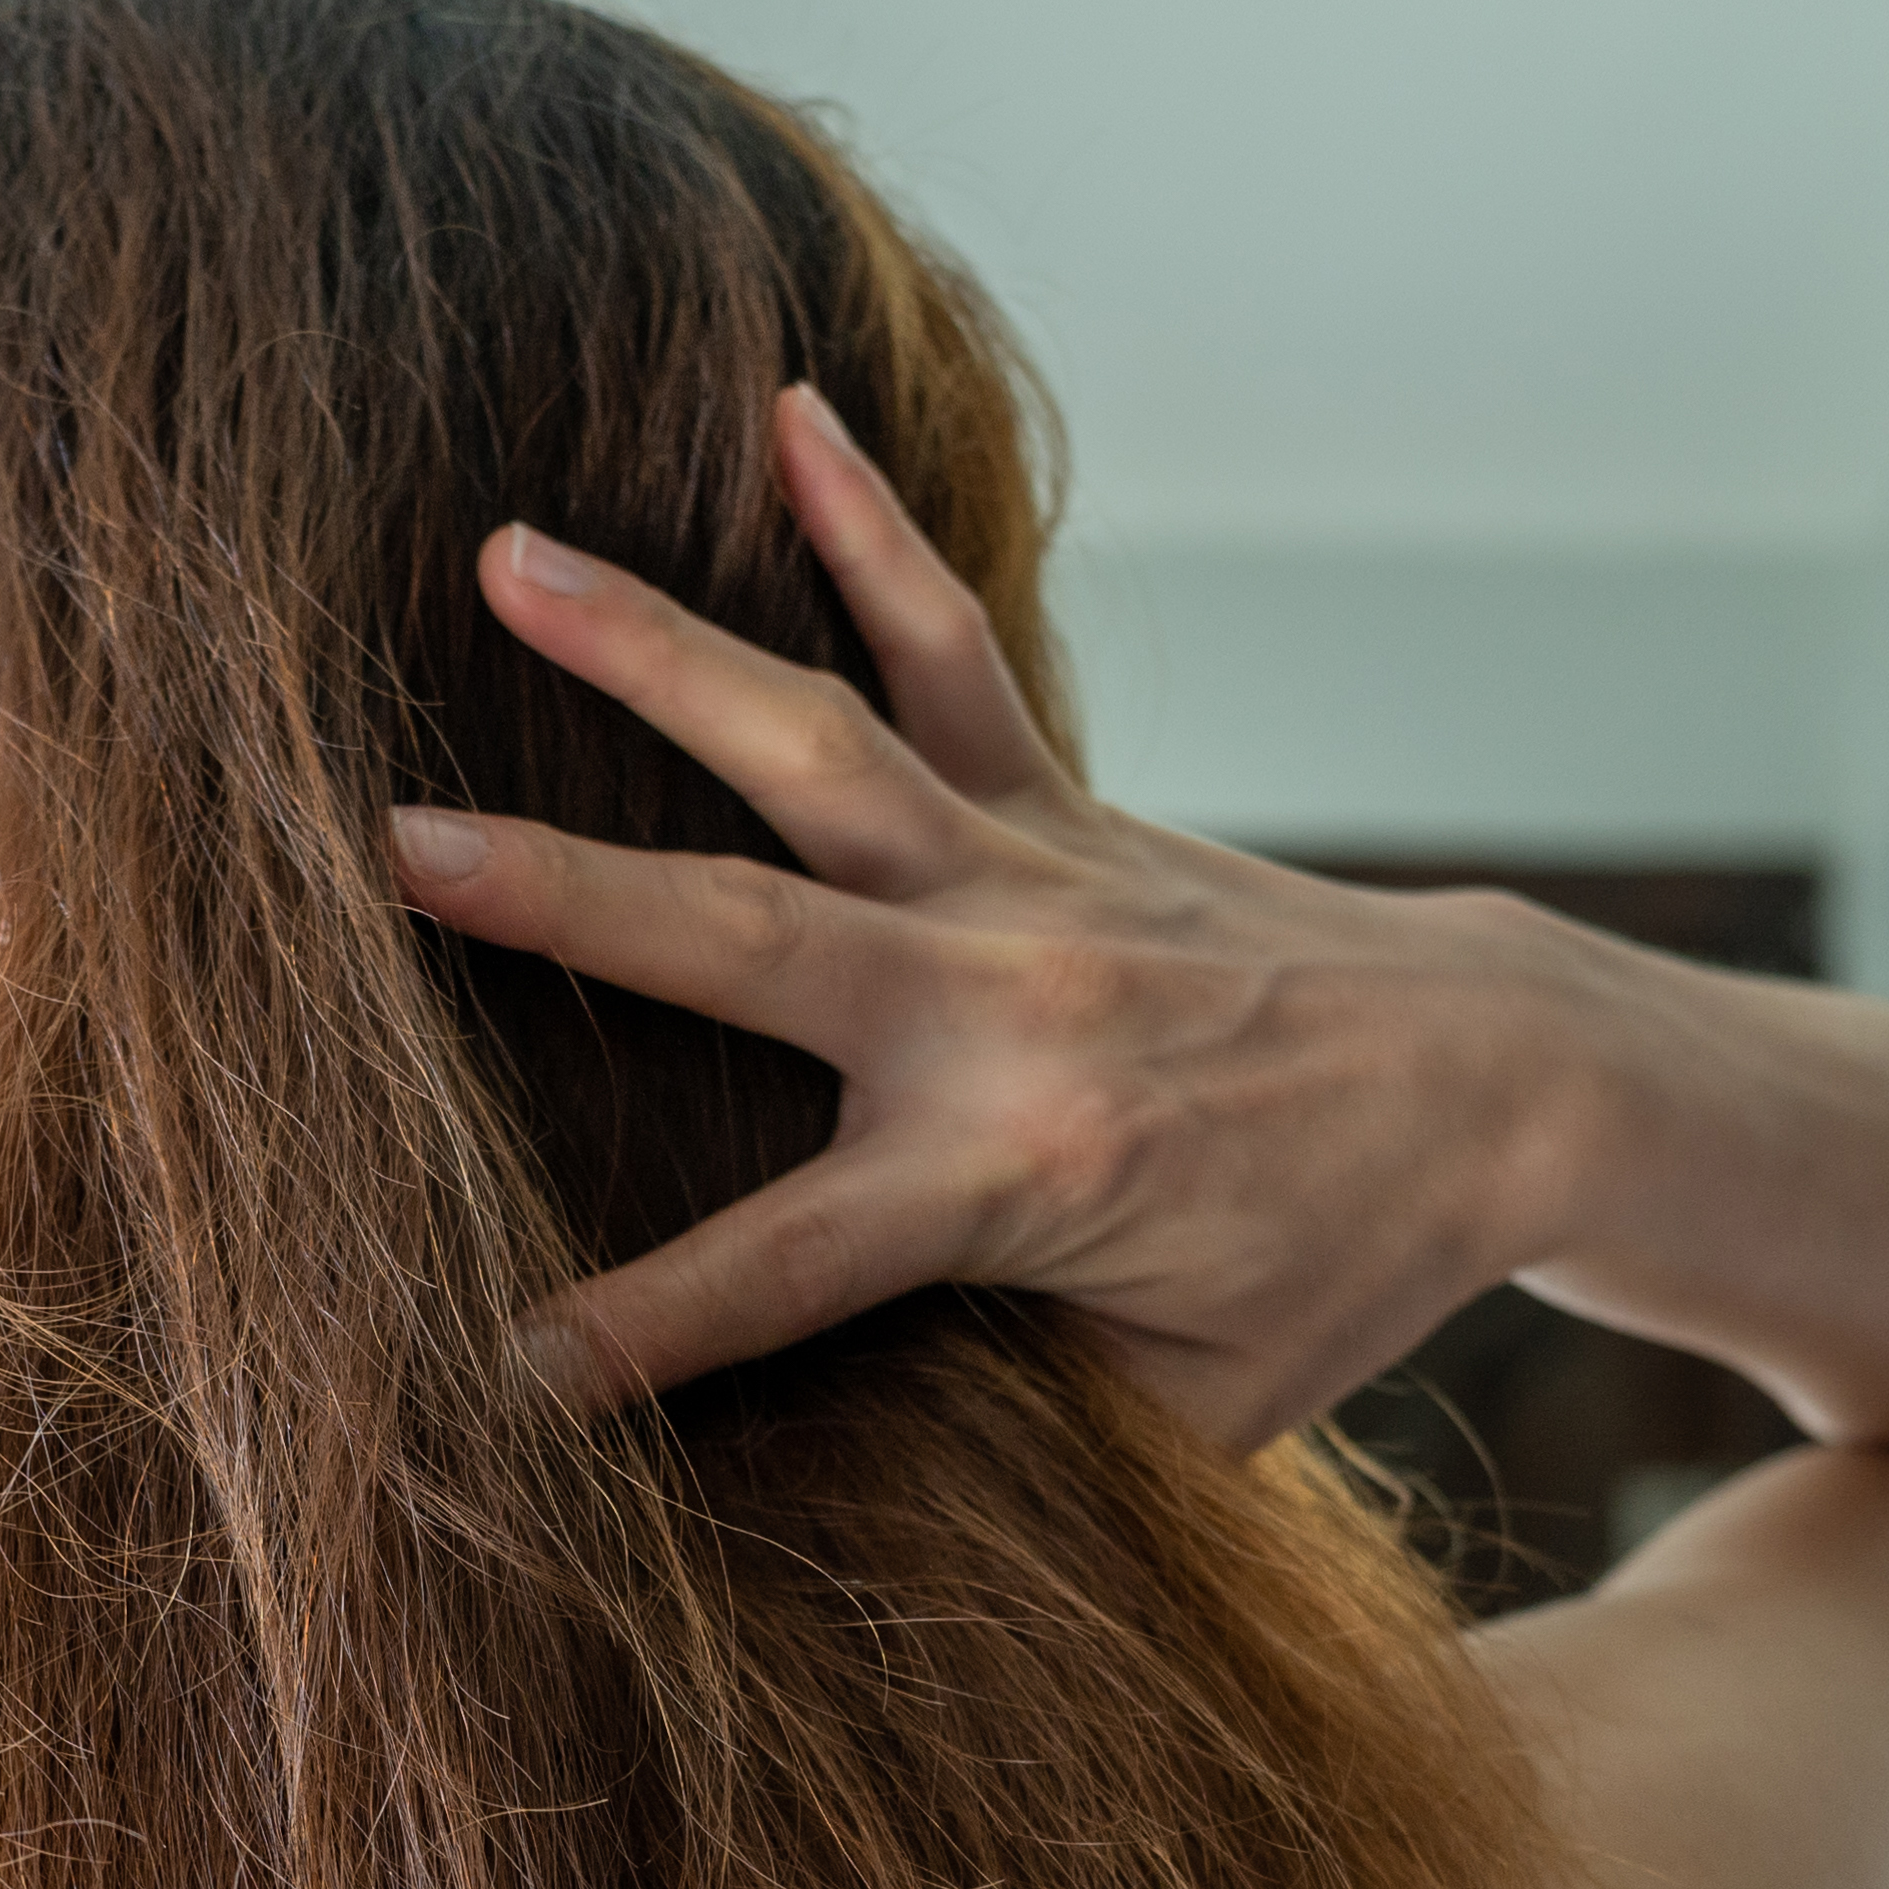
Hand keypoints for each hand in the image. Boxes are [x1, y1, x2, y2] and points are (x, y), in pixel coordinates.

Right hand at [388, 387, 1635, 1444]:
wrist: (1496, 1082)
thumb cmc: (1332, 1269)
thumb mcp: (1186, 1412)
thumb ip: (1011, 1421)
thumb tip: (836, 1478)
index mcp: (1024, 1174)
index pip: (781, 1270)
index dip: (636, 1332)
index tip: (494, 1372)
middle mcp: (1006, 1001)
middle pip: (741, 940)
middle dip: (561, 899)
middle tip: (392, 849)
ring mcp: (1030, 878)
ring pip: (815, 742)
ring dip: (650, 648)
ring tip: (503, 558)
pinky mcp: (1061, 804)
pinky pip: (956, 647)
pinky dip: (870, 526)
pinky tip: (788, 411)